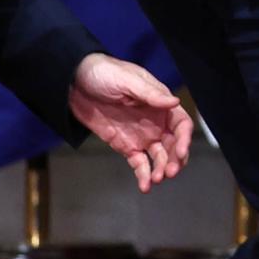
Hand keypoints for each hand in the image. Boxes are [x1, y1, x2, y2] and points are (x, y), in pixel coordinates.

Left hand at [68, 54, 192, 192]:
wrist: (74, 83)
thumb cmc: (104, 73)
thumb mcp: (127, 80)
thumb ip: (150, 94)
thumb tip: (174, 101)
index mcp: (159, 102)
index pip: (181, 123)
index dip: (184, 139)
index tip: (180, 152)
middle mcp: (155, 121)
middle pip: (174, 144)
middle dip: (175, 160)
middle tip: (169, 172)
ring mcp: (142, 135)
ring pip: (159, 157)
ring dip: (162, 170)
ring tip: (156, 179)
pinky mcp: (127, 146)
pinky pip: (140, 164)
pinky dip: (144, 176)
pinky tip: (145, 186)